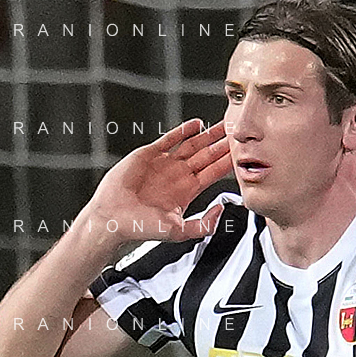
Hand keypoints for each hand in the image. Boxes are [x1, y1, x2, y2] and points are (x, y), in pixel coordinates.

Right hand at [85, 118, 231, 243]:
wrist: (112, 217)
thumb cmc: (141, 227)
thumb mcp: (179, 231)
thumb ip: (204, 224)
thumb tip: (222, 208)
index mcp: (187, 192)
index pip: (213, 173)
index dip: (227, 162)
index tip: (242, 153)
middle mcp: (178, 176)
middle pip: (207, 156)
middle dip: (222, 144)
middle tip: (238, 132)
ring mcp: (164, 164)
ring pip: (191, 145)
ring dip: (207, 135)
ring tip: (223, 124)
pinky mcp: (148, 154)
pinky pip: (169, 139)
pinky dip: (183, 131)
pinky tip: (196, 124)